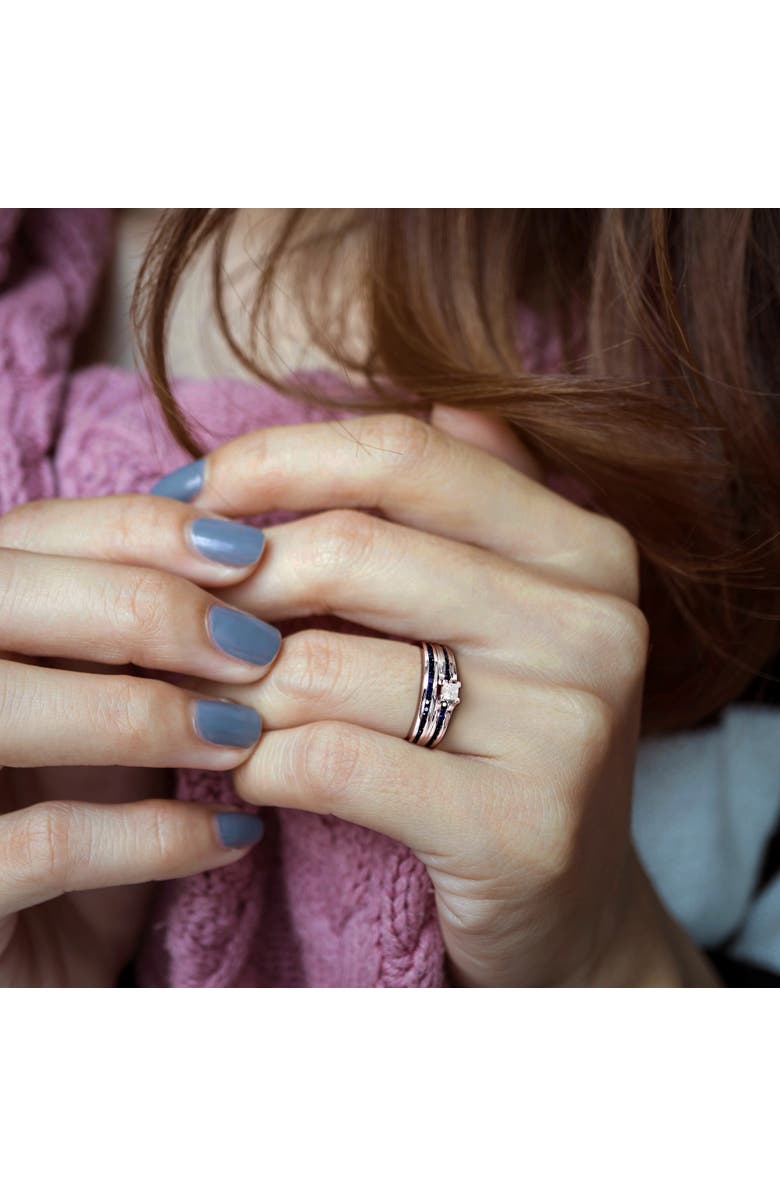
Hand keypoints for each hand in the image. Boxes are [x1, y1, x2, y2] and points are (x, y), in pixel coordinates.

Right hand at [0, 495, 282, 985]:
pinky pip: (44, 845)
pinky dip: (153, 836)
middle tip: (250, 647)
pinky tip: (231, 837)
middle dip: (138, 607)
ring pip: (0, 710)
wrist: (23, 958)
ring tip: (240, 736)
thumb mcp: (91, 710)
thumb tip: (244, 562)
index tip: (247, 554)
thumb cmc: (58, 810)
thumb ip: (128, 639)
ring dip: (141, 717)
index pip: (26, 533)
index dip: (135, 531)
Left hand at [166, 406, 717, 986]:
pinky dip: (259, 767)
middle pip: (354, 552)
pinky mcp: (519, 829)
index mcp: (587, 550)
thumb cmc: (504, 743)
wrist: (568, 907)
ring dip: (230, 688)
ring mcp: (567, 730)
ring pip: (324, 666)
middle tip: (173, 614)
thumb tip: (424, 388)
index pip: (406, 455)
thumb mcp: (508, 613)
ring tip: (206, 701)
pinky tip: (249, 773)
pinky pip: (330, 764)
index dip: (276, 461)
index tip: (187, 497)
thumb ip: (472, 505)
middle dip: (231, 583)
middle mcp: (595, 626)